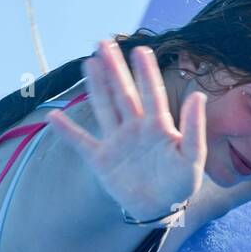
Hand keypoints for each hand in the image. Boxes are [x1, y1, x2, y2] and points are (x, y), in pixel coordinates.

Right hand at [44, 39, 207, 219]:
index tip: (140, 50)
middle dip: (115, 69)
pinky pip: (81, 142)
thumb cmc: (180, 183)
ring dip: (95, 87)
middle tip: (104, 43)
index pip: (151, 93)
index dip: (146, 72)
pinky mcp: (101, 159)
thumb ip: (194, 128)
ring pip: (104, 108)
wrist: (160, 208)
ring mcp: (117, 141)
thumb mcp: (193, 158)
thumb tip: (198, 96)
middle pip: (123, 93)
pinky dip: (67, 132)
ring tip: (88, 63)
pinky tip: (52, 116)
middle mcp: (135, 127)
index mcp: (158, 126)